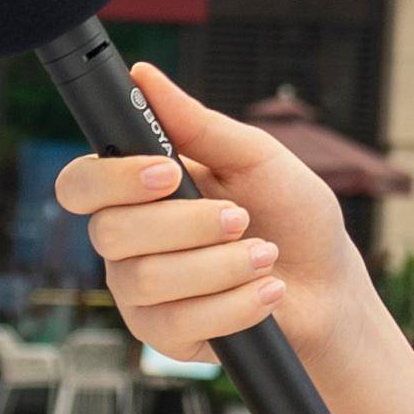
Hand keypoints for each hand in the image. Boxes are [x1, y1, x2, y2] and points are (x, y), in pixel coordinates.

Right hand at [49, 63, 374, 362]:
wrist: (331, 290)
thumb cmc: (292, 217)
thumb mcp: (255, 158)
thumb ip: (198, 123)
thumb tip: (144, 75)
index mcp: (138, 190)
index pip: (81, 184)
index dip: (113, 179)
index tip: (169, 173)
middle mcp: (127, 241)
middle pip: (110, 233)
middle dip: (186, 225)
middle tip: (239, 219)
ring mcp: (140, 293)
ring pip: (147, 280)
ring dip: (219, 266)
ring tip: (264, 255)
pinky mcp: (164, 337)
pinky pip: (177, 323)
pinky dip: (233, 305)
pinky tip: (266, 292)